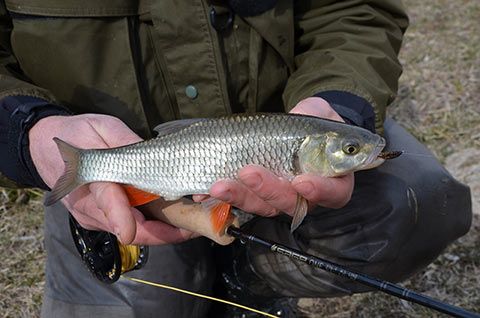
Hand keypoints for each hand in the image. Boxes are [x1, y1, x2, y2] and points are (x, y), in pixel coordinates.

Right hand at [29, 114, 194, 244]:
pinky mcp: (105, 220)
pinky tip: (177, 217)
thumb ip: (125, 141)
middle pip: (130, 228)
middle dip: (164, 232)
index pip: (106, 200)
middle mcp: (91, 207)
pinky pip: (134, 227)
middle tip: (196, 227)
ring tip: (195, 222)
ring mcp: (98, 218)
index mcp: (90, 180)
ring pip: (136, 232)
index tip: (127, 232)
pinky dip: (156, 225)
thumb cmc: (79, 134)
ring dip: (165, 230)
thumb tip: (151, 153)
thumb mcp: (102, 127)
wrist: (47, 148)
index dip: (119, 217)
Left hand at [194, 97, 353, 216]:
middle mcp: (306, 195)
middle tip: (249, 172)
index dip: (320, 191)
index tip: (302, 181)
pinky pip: (239, 200)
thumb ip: (318, 115)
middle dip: (268, 190)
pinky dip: (221, 197)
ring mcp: (278, 198)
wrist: (293, 127)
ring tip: (218, 184)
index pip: (334, 193)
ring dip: (239, 196)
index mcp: (333, 179)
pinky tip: (203, 190)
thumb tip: (307, 112)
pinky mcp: (255, 195)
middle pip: (291, 203)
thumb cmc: (312, 120)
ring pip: (261, 206)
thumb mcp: (319, 112)